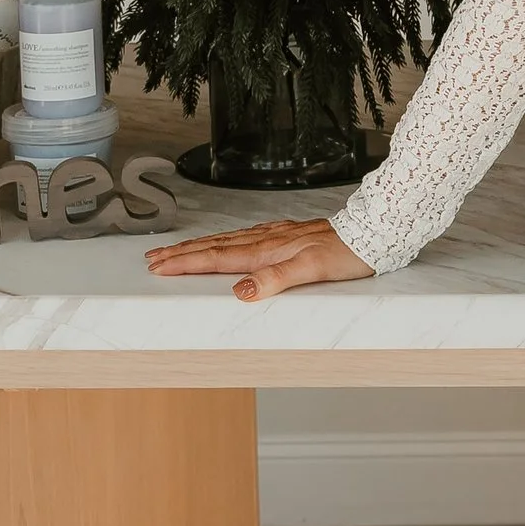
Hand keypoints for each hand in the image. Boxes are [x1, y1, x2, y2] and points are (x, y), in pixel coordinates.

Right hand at [146, 215, 374, 302]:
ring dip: (198, 246)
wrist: (372, 233)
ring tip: (176, 250)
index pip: (217, 258)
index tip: (158, 266)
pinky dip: (224, 241)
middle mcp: (267, 240)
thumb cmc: (347, 254)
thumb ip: (276, 280)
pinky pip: (244, 237)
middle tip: (152, 258)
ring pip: (227, 240)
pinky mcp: (288, 236)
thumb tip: (241, 291)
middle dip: (181, 253)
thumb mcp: (313, 270)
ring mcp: (277, 236)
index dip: (186, 263)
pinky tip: (225, 241)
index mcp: (267, 250)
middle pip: (214, 246)